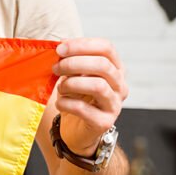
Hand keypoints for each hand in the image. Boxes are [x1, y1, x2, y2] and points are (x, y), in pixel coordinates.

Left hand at [52, 37, 128, 155]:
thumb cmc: (74, 96)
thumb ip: (70, 59)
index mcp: (114, 68)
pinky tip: (60, 104)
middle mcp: (120, 85)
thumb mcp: (73, 74)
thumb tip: (59, 46)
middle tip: (55, 68)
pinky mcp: (105, 122)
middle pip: (102, 65)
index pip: (106, 48)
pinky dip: (65, 103)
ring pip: (97, 85)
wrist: (74, 129)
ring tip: (60, 88)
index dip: (82, 45)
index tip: (60, 49)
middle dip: (73, 63)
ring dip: (71, 84)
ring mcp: (115, 105)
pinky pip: (83, 108)